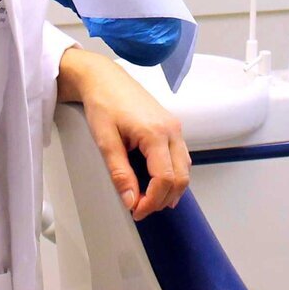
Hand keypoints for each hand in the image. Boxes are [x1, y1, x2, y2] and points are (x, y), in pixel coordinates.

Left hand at [57, 46, 190, 219]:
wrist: (104, 78)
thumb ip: (119, 173)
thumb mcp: (105, 140)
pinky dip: (174, 175)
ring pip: (185, 169)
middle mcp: (172, 130)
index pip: (165, 178)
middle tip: (141, 209)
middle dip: (162, 199)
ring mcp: (175, 127)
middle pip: (181, 177)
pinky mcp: (172, 127)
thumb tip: (130, 200)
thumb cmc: (103, 103)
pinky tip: (158, 183)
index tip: (136, 211)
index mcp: (156, 133)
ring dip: (170, 189)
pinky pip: (182, 157)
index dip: (152, 201)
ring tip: (148, 200)